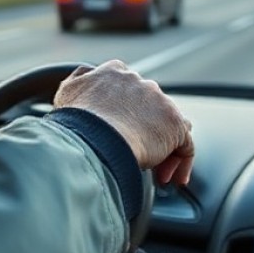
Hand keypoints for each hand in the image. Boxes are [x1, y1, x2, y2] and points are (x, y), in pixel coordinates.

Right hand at [53, 60, 193, 185]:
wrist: (92, 137)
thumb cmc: (76, 122)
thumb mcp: (68, 92)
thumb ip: (79, 80)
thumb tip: (84, 77)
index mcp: (116, 73)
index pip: (129, 89)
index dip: (126, 113)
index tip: (120, 133)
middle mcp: (141, 83)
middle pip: (150, 109)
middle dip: (144, 132)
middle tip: (134, 156)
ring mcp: (160, 102)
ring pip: (169, 126)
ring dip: (163, 148)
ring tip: (156, 172)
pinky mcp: (174, 124)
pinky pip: (185, 145)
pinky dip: (181, 163)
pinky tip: (173, 179)